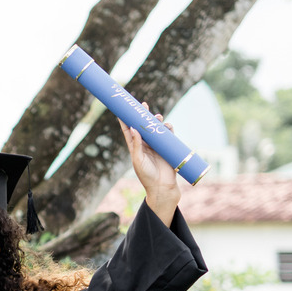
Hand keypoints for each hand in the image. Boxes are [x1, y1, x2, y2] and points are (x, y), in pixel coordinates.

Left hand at [118, 102, 179, 225]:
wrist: (162, 187)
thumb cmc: (146, 176)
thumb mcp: (138, 159)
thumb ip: (137, 144)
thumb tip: (132, 127)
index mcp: (135, 147)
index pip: (128, 130)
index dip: (125, 119)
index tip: (123, 108)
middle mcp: (145, 145)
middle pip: (143, 126)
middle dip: (143, 115)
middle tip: (143, 104)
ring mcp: (157, 146)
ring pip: (156, 128)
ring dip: (157, 121)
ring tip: (157, 116)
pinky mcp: (167, 148)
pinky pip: (168, 135)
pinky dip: (168, 128)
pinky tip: (168, 125)